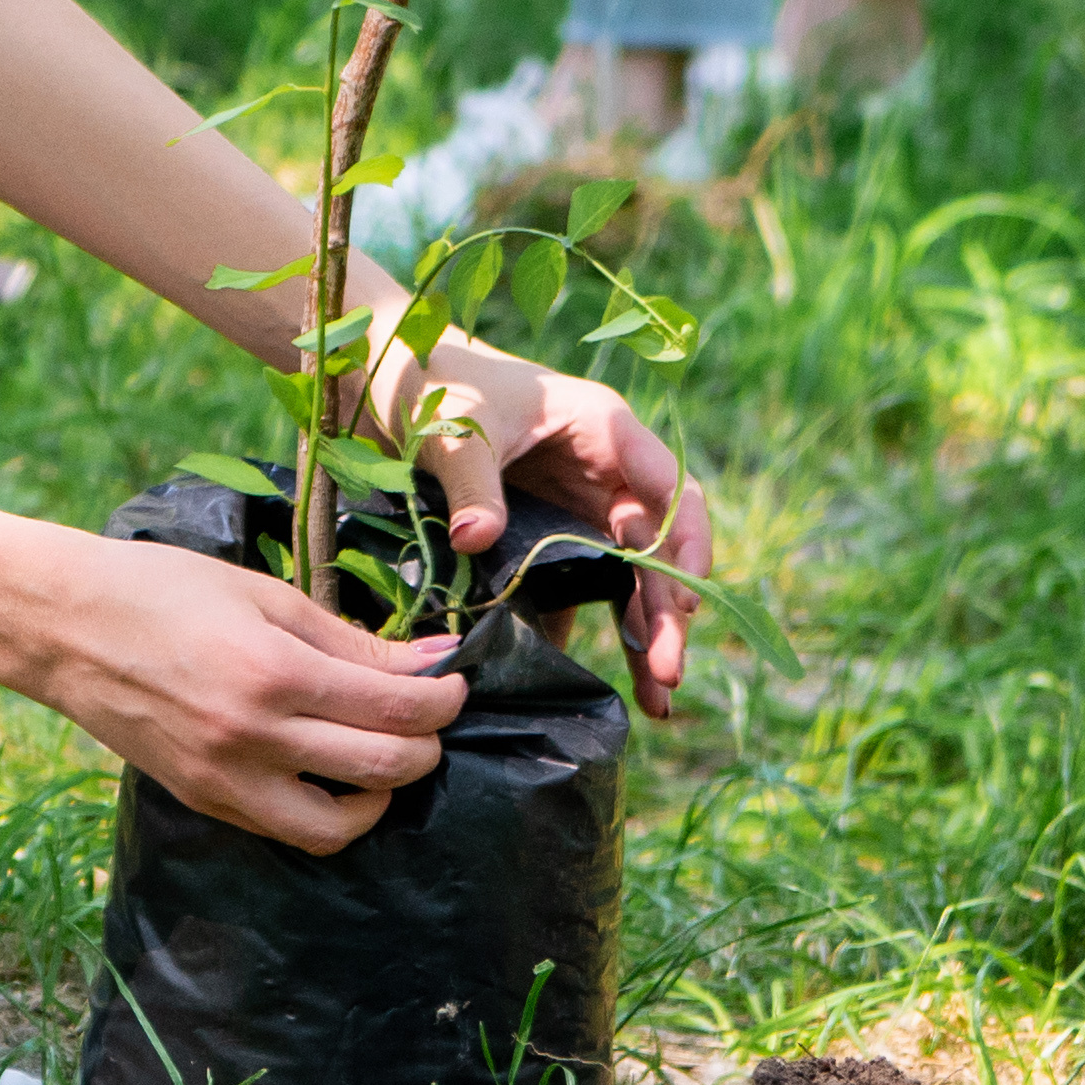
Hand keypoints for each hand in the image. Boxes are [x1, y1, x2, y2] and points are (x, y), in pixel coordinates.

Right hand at [26, 533, 469, 855]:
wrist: (64, 627)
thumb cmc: (163, 589)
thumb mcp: (263, 595)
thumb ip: (349, 639)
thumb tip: (429, 662)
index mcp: (274, 672)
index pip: (394, 706)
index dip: (443, 698)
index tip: (455, 680)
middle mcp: (255, 738)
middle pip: (383, 768)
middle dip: (427, 744)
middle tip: (430, 716)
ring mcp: (227, 780)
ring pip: (340, 825)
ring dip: (382, 794)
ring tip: (384, 755)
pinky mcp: (205, 801)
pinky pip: (288, 829)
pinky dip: (328, 812)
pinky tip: (332, 774)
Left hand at [389, 329, 709, 709]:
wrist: (400, 383)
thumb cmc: (438, 386)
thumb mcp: (455, 430)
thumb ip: (471, 483)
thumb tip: (477, 540)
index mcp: (602, 428)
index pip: (667, 486)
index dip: (684, 542)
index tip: (684, 599)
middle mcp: (607, 471)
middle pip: (656, 544)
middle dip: (667, 608)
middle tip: (667, 671)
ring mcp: (585, 507)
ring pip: (634, 574)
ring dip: (647, 631)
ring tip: (658, 701)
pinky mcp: (557, 538)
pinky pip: (591, 588)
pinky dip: (604, 631)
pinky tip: (613, 685)